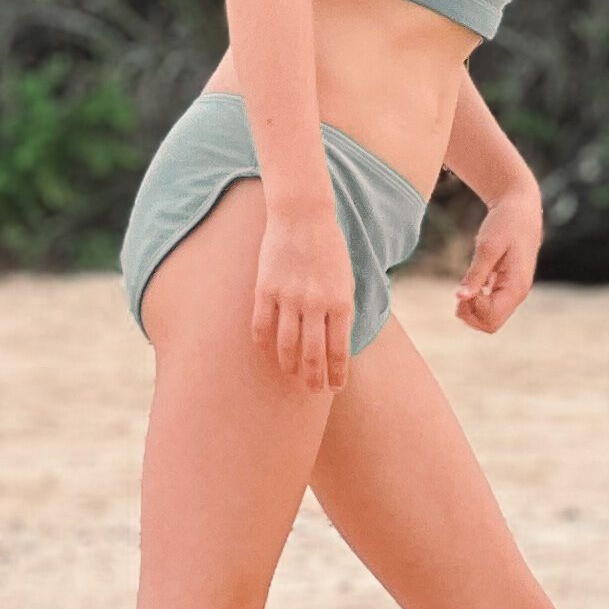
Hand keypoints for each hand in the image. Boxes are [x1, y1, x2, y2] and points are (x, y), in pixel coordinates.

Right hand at [252, 206, 355, 390]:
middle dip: (314, 378)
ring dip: (289, 364)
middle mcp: (315, 304)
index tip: (335, 388)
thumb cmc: (330, 251)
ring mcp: (288, 298)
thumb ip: (342, 311)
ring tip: (292, 375)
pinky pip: (261, 325)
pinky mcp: (265, 289)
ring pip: (286, 344)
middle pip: (313, 354)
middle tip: (313, 391)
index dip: (336, 373)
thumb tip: (337, 343)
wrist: (303, 218)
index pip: (338, 350)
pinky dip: (264, 344)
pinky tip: (267, 354)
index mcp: (341, 303)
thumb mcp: (346, 281)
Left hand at [454, 185, 541, 334]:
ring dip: (472, 308)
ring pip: (490, 318)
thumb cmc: (505, 223)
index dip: (471, 309)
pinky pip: (491, 305)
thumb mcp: (488, 246)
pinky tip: (472, 282)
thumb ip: (476, 274)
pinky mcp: (507, 285)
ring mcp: (514, 290)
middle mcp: (518, 293)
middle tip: (461, 290)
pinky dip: (477, 300)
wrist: (520, 206)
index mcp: (516, 286)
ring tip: (465, 284)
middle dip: (470, 313)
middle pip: (491, 324)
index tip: (464, 287)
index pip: (491, 319)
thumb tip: (461, 297)